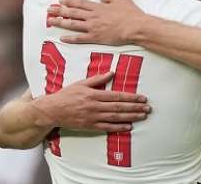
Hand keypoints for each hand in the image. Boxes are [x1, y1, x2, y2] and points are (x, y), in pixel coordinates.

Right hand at [32, 72, 149, 131]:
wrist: (53, 110)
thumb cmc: (67, 95)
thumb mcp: (81, 83)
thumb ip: (97, 79)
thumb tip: (112, 72)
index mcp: (94, 94)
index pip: (116, 96)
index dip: (131, 97)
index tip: (142, 97)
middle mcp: (95, 106)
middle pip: (119, 107)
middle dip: (135, 108)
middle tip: (147, 108)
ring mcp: (93, 117)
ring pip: (115, 117)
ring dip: (130, 117)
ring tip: (142, 116)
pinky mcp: (90, 126)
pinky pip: (107, 127)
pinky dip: (118, 127)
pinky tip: (128, 126)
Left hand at [47, 0, 148, 44]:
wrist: (135, 27)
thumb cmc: (131, 13)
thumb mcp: (121, 0)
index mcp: (98, 7)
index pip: (80, 3)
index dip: (69, 1)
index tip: (60, 0)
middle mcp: (93, 16)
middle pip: (72, 13)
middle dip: (59, 11)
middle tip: (49, 9)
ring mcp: (93, 27)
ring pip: (73, 24)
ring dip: (60, 22)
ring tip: (50, 21)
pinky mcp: (96, 38)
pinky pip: (80, 39)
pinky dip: (70, 38)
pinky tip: (62, 38)